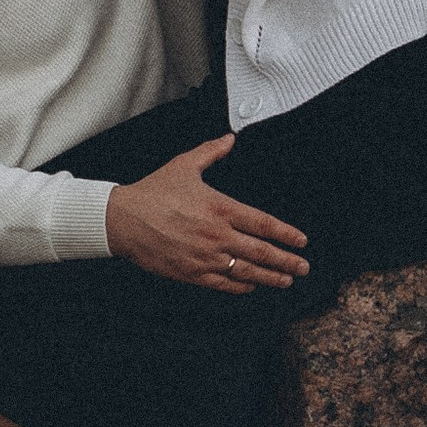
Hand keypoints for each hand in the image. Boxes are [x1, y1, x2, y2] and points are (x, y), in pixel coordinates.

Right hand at [104, 139, 309, 290]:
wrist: (122, 220)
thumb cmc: (152, 192)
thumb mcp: (184, 165)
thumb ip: (211, 151)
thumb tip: (229, 139)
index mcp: (220, 208)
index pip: (263, 223)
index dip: (287, 234)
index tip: (301, 240)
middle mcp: (217, 235)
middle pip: (262, 252)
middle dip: (287, 261)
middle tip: (303, 267)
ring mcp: (205, 257)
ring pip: (247, 272)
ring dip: (271, 278)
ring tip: (286, 281)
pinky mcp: (191, 273)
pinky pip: (224, 284)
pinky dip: (241, 287)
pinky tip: (252, 287)